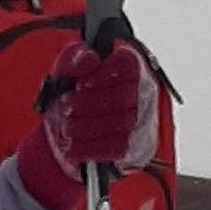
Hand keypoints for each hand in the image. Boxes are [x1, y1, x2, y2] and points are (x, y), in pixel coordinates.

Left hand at [13, 39, 160, 209]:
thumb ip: (76, 57)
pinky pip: (116, 149)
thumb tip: (91, 59)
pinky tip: (71, 146)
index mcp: (132, 68)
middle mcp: (145, 95)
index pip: (128, 64)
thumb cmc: (73, 96)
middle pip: (122, 97)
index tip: (81, 83)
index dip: (103, 74)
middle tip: (65, 107)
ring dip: (85, 126)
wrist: (68, 135)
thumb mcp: (67, 70)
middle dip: (88, 103)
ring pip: (119, 125)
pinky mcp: (136, 151)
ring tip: (66, 126)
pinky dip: (88, 148)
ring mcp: (144, 124)